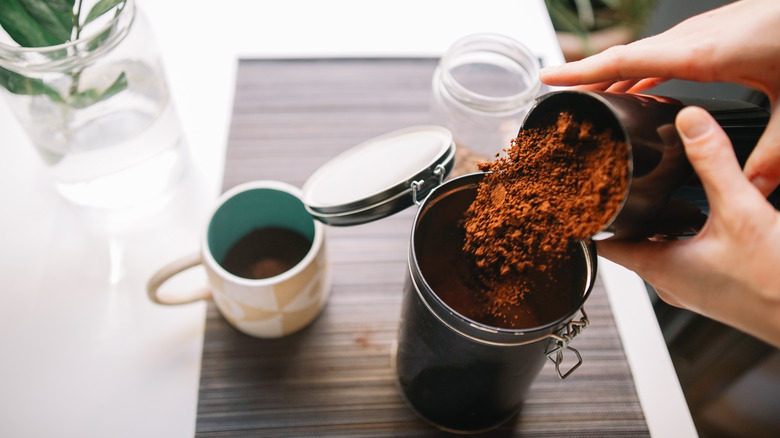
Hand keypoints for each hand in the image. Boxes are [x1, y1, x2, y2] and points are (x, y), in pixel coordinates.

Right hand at [540, 0, 779, 195]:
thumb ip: (770, 154)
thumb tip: (752, 192)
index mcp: (701, 53)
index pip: (625, 61)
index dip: (583, 71)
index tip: (549, 78)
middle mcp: (695, 38)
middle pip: (625, 58)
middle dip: (588, 77)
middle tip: (559, 98)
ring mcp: (704, 32)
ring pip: (644, 55)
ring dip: (615, 76)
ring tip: (593, 103)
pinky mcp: (716, 33)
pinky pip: (665, 54)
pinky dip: (643, 72)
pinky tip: (642, 92)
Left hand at [596, 107, 779, 347]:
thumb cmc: (777, 284)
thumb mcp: (741, 211)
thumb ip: (714, 163)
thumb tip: (691, 122)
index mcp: (660, 268)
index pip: (604, 245)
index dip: (591, 219)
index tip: (580, 196)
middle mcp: (669, 283)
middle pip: (630, 243)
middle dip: (625, 213)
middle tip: (618, 181)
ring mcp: (692, 288)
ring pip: (659, 249)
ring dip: (656, 223)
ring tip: (654, 191)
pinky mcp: (714, 288)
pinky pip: (685, 256)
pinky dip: (682, 234)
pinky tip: (699, 216)